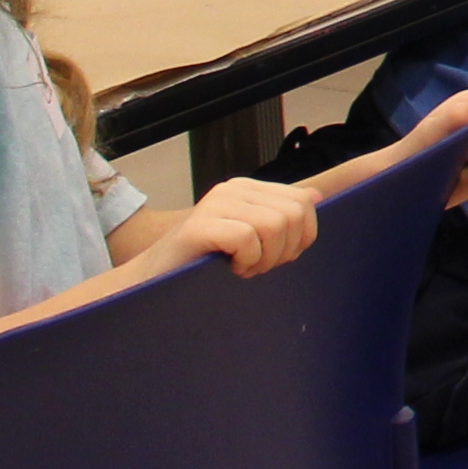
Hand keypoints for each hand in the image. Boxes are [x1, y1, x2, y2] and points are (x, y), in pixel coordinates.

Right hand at [169, 174, 321, 278]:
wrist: (152, 280)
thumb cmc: (205, 262)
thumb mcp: (249, 236)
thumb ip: (279, 214)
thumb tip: (315, 195)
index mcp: (248, 188)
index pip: (302, 202)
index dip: (301, 236)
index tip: (277, 256)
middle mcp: (232, 189)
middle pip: (293, 214)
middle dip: (284, 250)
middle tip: (258, 265)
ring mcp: (214, 204)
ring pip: (275, 225)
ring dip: (265, 258)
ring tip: (243, 267)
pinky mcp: (199, 226)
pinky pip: (247, 239)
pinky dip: (246, 261)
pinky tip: (230, 268)